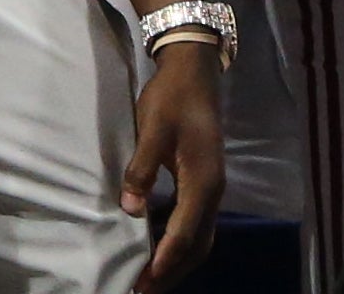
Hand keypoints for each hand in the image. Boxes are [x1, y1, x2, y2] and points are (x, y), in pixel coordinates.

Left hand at [123, 36, 227, 285]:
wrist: (194, 72)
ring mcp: (211, 188)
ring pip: (198, 237)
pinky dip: (178, 241)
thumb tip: (131, 209)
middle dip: (172, 270)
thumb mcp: (152, 130)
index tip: (144, 282)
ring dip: (176, 259)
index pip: (183, 235)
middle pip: (197, 246)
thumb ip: (142, 169)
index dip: (163, 261)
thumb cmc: (172, 98)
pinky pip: (194, 223)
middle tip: (144, 289)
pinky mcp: (203, 182)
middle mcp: (212, 192)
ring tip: (149, 276)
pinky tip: (157, 245)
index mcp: (203, 182)